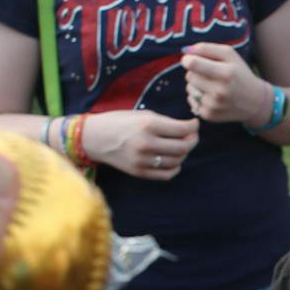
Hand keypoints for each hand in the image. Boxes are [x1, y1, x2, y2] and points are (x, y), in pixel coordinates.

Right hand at [81, 109, 198, 181]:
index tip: (194, 124)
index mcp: (148, 125)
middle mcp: (146, 143)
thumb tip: (188, 130)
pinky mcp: (139, 172)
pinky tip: (174, 160)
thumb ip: (165, 123)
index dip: (193, 126)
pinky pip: (166, 174)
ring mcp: (143, 160)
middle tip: (191, 136)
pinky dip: (175, 167)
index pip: (183, 129)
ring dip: (184, 153)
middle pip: (183, 147)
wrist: (95, 138)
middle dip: (192, 140)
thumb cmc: (120, 122)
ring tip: (181, 146)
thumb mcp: (142, 115)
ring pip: (177, 161)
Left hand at [183, 41, 269, 124]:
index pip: (193, 64)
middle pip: (189, 76)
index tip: (190, 60)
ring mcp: (214, 105)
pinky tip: (211, 96)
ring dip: (196, 85)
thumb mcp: (229, 55)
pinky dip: (198, 97)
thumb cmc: (239, 73)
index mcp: (226, 73)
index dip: (187, 60)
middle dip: (195, 72)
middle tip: (208, 73)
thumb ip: (206, 48)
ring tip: (211, 85)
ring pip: (189, 88)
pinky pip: (192, 101)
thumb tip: (185, 51)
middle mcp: (219, 91)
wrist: (254, 102)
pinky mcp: (209, 115)